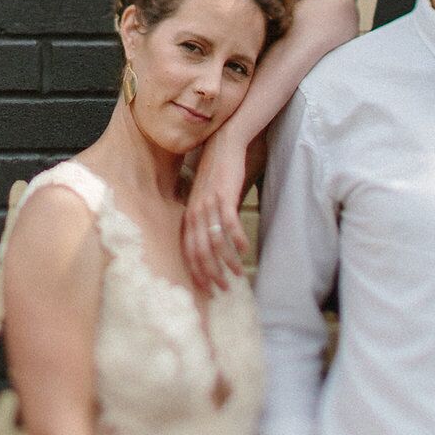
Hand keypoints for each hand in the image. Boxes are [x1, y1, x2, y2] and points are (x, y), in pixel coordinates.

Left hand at [180, 131, 251, 292]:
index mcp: (189, 216)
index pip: (188, 251)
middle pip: (199, 251)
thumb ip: (207, 220)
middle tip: (222, 289)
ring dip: (227, 260)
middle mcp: (195, 213)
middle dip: (210, 273)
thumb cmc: (216, 174)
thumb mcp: (206, 200)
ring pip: (214, 241)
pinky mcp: (224, 195)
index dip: (196, 272)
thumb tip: (216, 242)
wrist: (223, 145)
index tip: (206, 288)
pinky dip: (237, 239)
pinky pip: (229, 223)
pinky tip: (245, 250)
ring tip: (238, 273)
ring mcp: (208, 205)